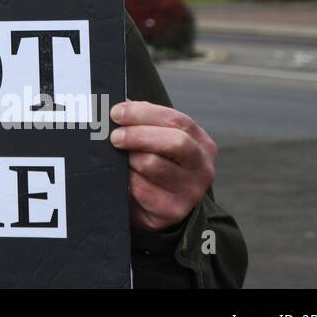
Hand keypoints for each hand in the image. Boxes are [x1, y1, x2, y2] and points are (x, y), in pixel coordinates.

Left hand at [109, 100, 216, 232]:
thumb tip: (119, 106)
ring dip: (128, 159)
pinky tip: (123, 178)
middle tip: (114, 136)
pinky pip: (141, 189)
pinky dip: (127, 180)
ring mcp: (191, 191)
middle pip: (174, 142)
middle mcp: (202, 167)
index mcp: (201, 143)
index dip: (143, 113)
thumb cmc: (158, 163)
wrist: (164, 206)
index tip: (117, 113)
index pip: (176, 120)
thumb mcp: (159, 141)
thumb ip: (144, 123)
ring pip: (153, 164)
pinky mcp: (173, 210)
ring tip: (119, 159)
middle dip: (138, 135)